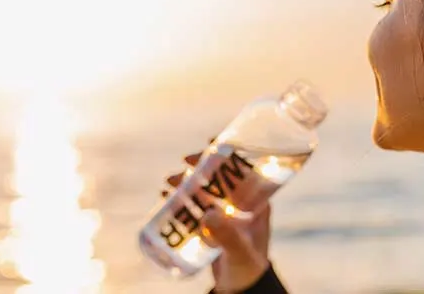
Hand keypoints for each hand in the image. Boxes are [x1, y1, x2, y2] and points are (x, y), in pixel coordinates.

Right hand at [166, 153, 271, 292]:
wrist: (242, 287)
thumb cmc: (248, 268)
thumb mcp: (240, 252)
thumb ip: (228, 237)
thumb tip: (209, 214)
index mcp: (257, 202)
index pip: (244, 169)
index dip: (228, 153)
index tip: (211, 143)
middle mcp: (241, 203)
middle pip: (220, 175)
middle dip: (201, 166)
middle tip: (185, 163)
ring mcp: (224, 213)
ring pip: (204, 189)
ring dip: (187, 181)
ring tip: (169, 182)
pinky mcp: (210, 224)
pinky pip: (194, 205)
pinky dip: (181, 198)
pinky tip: (167, 196)